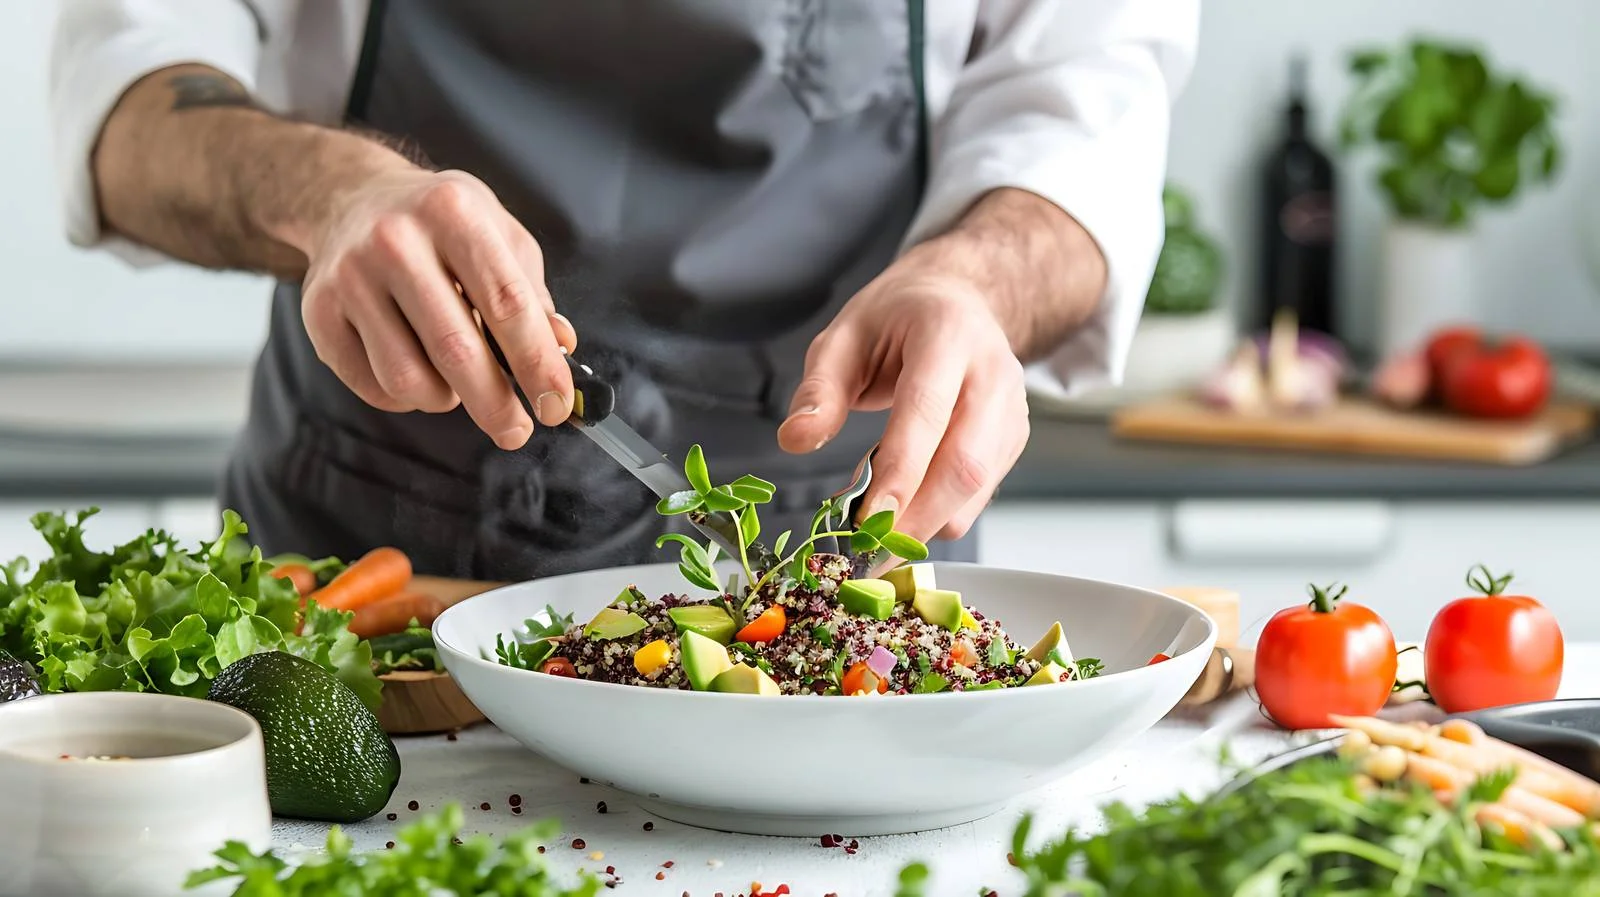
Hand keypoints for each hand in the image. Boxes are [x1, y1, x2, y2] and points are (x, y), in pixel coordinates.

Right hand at [299, 167, 576, 449]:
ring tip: (459, 384)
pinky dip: (406, 397)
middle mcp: (395, 241)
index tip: (556, 407)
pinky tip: (419, 371)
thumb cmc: (441, 226)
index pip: (507, 304)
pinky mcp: (318, 312)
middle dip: (495, 405)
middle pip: (456, 350)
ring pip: (407, 378)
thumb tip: (562, 349)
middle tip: (516, 431)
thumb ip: (533, 296)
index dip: (538, 364)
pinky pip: (373, 385)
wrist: (351, 198)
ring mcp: (350, 277)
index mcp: (453, 212)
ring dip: (446, 399)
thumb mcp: (500, 237)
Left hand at [776, 272, 1029, 541]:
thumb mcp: (843, 335)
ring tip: (877, 539)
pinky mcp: (1014, 436)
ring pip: (978, 485)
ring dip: (928, 523)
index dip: (901, 472)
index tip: (867, 521)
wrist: (958, 299)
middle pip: (965, 461)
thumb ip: (819, 389)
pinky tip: (905, 513)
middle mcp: (992, 371)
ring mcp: (1011, 407)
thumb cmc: (897, 318)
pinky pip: (982, 491)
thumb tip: (795, 440)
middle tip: (867, 554)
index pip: (928, 412)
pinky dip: (942, 514)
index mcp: (947, 334)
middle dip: (916, 517)